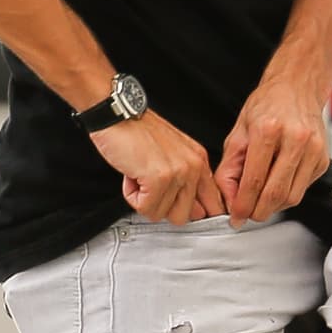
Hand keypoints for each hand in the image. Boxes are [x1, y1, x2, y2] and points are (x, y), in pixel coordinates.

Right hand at [91, 111, 224, 223]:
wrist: (118, 114)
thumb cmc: (138, 132)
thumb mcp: (172, 153)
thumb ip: (185, 181)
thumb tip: (194, 212)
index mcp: (199, 160)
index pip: (213, 202)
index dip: (201, 215)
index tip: (196, 219)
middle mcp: (193, 166)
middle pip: (183, 216)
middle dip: (161, 206)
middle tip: (150, 186)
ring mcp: (177, 172)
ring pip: (160, 214)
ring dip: (143, 199)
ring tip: (139, 175)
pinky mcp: (158, 178)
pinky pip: (145, 208)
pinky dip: (132, 195)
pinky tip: (132, 175)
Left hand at [215, 74, 329, 224]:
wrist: (296, 89)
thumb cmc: (266, 107)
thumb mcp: (238, 132)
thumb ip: (229, 168)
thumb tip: (229, 201)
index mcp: (268, 129)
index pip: (254, 180)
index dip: (243, 205)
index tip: (236, 217)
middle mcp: (295, 139)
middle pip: (276, 193)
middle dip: (258, 211)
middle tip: (247, 214)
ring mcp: (313, 149)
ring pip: (292, 197)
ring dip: (273, 207)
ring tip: (260, 201)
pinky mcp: (323, 159)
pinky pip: (303, 189)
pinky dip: (287, 195)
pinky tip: (277, 184)